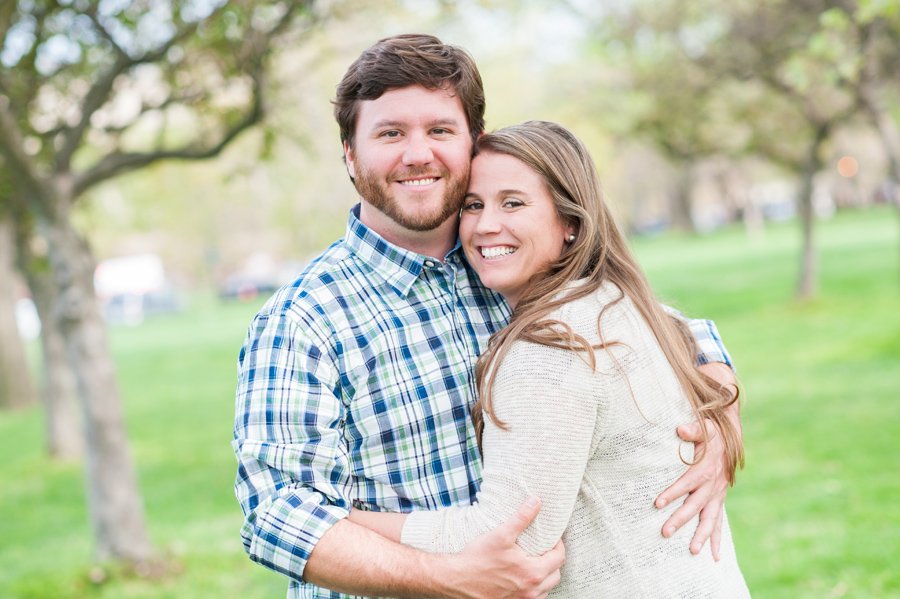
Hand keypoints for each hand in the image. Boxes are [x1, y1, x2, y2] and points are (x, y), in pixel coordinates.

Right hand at [449, 497, 564, 598]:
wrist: (457, 580)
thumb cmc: (478, 558)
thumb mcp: (501, 535)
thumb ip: (522, 518)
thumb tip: (536, 501)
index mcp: (532, 572)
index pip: (559, 558)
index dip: (558, 545)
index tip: (552, 538)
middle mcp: (531, 590)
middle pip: (556, 575)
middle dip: (553, 560)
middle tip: (545, 549)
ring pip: (546, 589)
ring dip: (546, 576)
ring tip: (535, 562)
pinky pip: (534, 598)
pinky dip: (535, 588)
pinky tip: (524, 577)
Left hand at [655, 419, 727, 559]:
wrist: (730, 440)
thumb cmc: (712, 434)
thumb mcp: (704, 428)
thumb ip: (693, 430)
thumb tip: (680, 429)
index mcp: (706, 470)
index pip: (687, 484)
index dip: (673, 493)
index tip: (658, 502)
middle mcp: (713, 486)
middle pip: (695, 506)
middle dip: (680, 520)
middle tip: (665, 532)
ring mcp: (717, 496)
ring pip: (710, 519)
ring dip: (701, 535)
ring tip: (693, 552)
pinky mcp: (718, 501)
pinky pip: (718, 523)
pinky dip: (717, 539)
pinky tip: (715, 557)